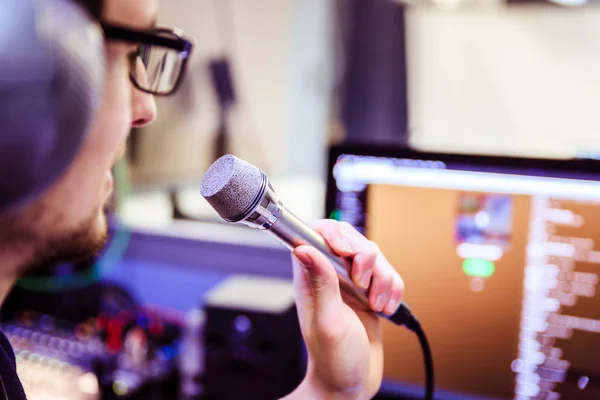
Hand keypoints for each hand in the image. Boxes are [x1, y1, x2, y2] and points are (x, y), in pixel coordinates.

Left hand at [282, 220, 404, 399]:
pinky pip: (390, 274)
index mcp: (310, 277)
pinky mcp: (370, 290)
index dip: (333, 233)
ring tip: (375, 305)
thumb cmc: (333, 359)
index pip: (315, 234)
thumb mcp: (328, 322)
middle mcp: (329, 275)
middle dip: (365, 258)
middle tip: (362, 283)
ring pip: (374, 255)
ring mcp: (351, 281)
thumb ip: (320, 283)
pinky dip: (393, 290)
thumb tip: (303, 248)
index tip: (346, 250)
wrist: (352, 383)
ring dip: (383, 279)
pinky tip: (383, 309)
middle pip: (350, 238)